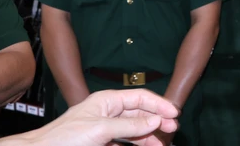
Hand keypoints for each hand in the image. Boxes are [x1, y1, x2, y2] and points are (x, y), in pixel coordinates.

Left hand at [0, 89, 178, 145]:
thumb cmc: (65, 138)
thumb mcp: (101, 129)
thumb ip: (129, 126)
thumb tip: (155, 121)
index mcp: (107, 100)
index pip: (140, 98)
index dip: (159, 104)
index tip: (174, 114)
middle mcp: (108, 111)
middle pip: (139, 113)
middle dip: (156, 120)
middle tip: (173, 129)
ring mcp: (104, 127)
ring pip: (134, 128)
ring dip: (148, 136)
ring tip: (162, 144)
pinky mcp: (101, 141)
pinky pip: (124, 141)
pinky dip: (136, 144)